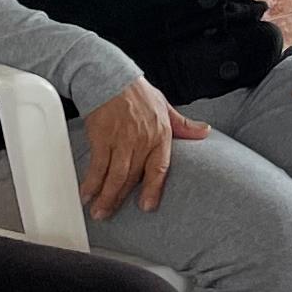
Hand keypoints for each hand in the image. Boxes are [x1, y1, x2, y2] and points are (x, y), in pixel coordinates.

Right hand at [79, 79, 208, 219]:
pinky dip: (91, 181)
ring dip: (106, 196)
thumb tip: (204, 132)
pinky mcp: (102, 137)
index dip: (154, 189)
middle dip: (120, 199)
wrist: (110, 76)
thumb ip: (183, 125)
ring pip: (115, 175)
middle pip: (132, 177)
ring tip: (99, 212)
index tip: (147, 207)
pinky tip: (87, 193)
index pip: (159, 168)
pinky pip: (97, 165)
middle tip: (110, 214)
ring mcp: (121, 140)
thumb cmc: (137, 91)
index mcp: (160, 135)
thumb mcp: (165, 106)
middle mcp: (142, 141)